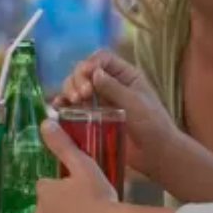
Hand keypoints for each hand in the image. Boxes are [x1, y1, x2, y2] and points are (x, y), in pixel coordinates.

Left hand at [35, 120, 118, 212]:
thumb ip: (63, 144)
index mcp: (45, 189)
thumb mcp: (83, 165)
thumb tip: (45, 122)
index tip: (80, 192)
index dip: (64, 188)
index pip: (48, 186)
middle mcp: (38, 211)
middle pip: (48, 207)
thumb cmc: (98, 196)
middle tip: (86, 209)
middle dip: (62, 207)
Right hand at [57, 50, 177, 173]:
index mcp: (125, 75)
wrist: (155, 154)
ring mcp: (99, 100)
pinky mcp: (91, 117)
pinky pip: (72, 107)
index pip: (102, 59)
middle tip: (82, 95)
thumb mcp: (135, 103)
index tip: (85, 75)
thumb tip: (93, 73)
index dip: (90, 63)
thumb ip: (114, 88)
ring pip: (76, 87)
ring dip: (69, 90)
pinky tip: (58, 108)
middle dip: (78, 79)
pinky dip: (63, 105)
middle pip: (85, 71)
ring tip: (74, 101)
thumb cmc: (152, 125)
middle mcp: (109, 84)